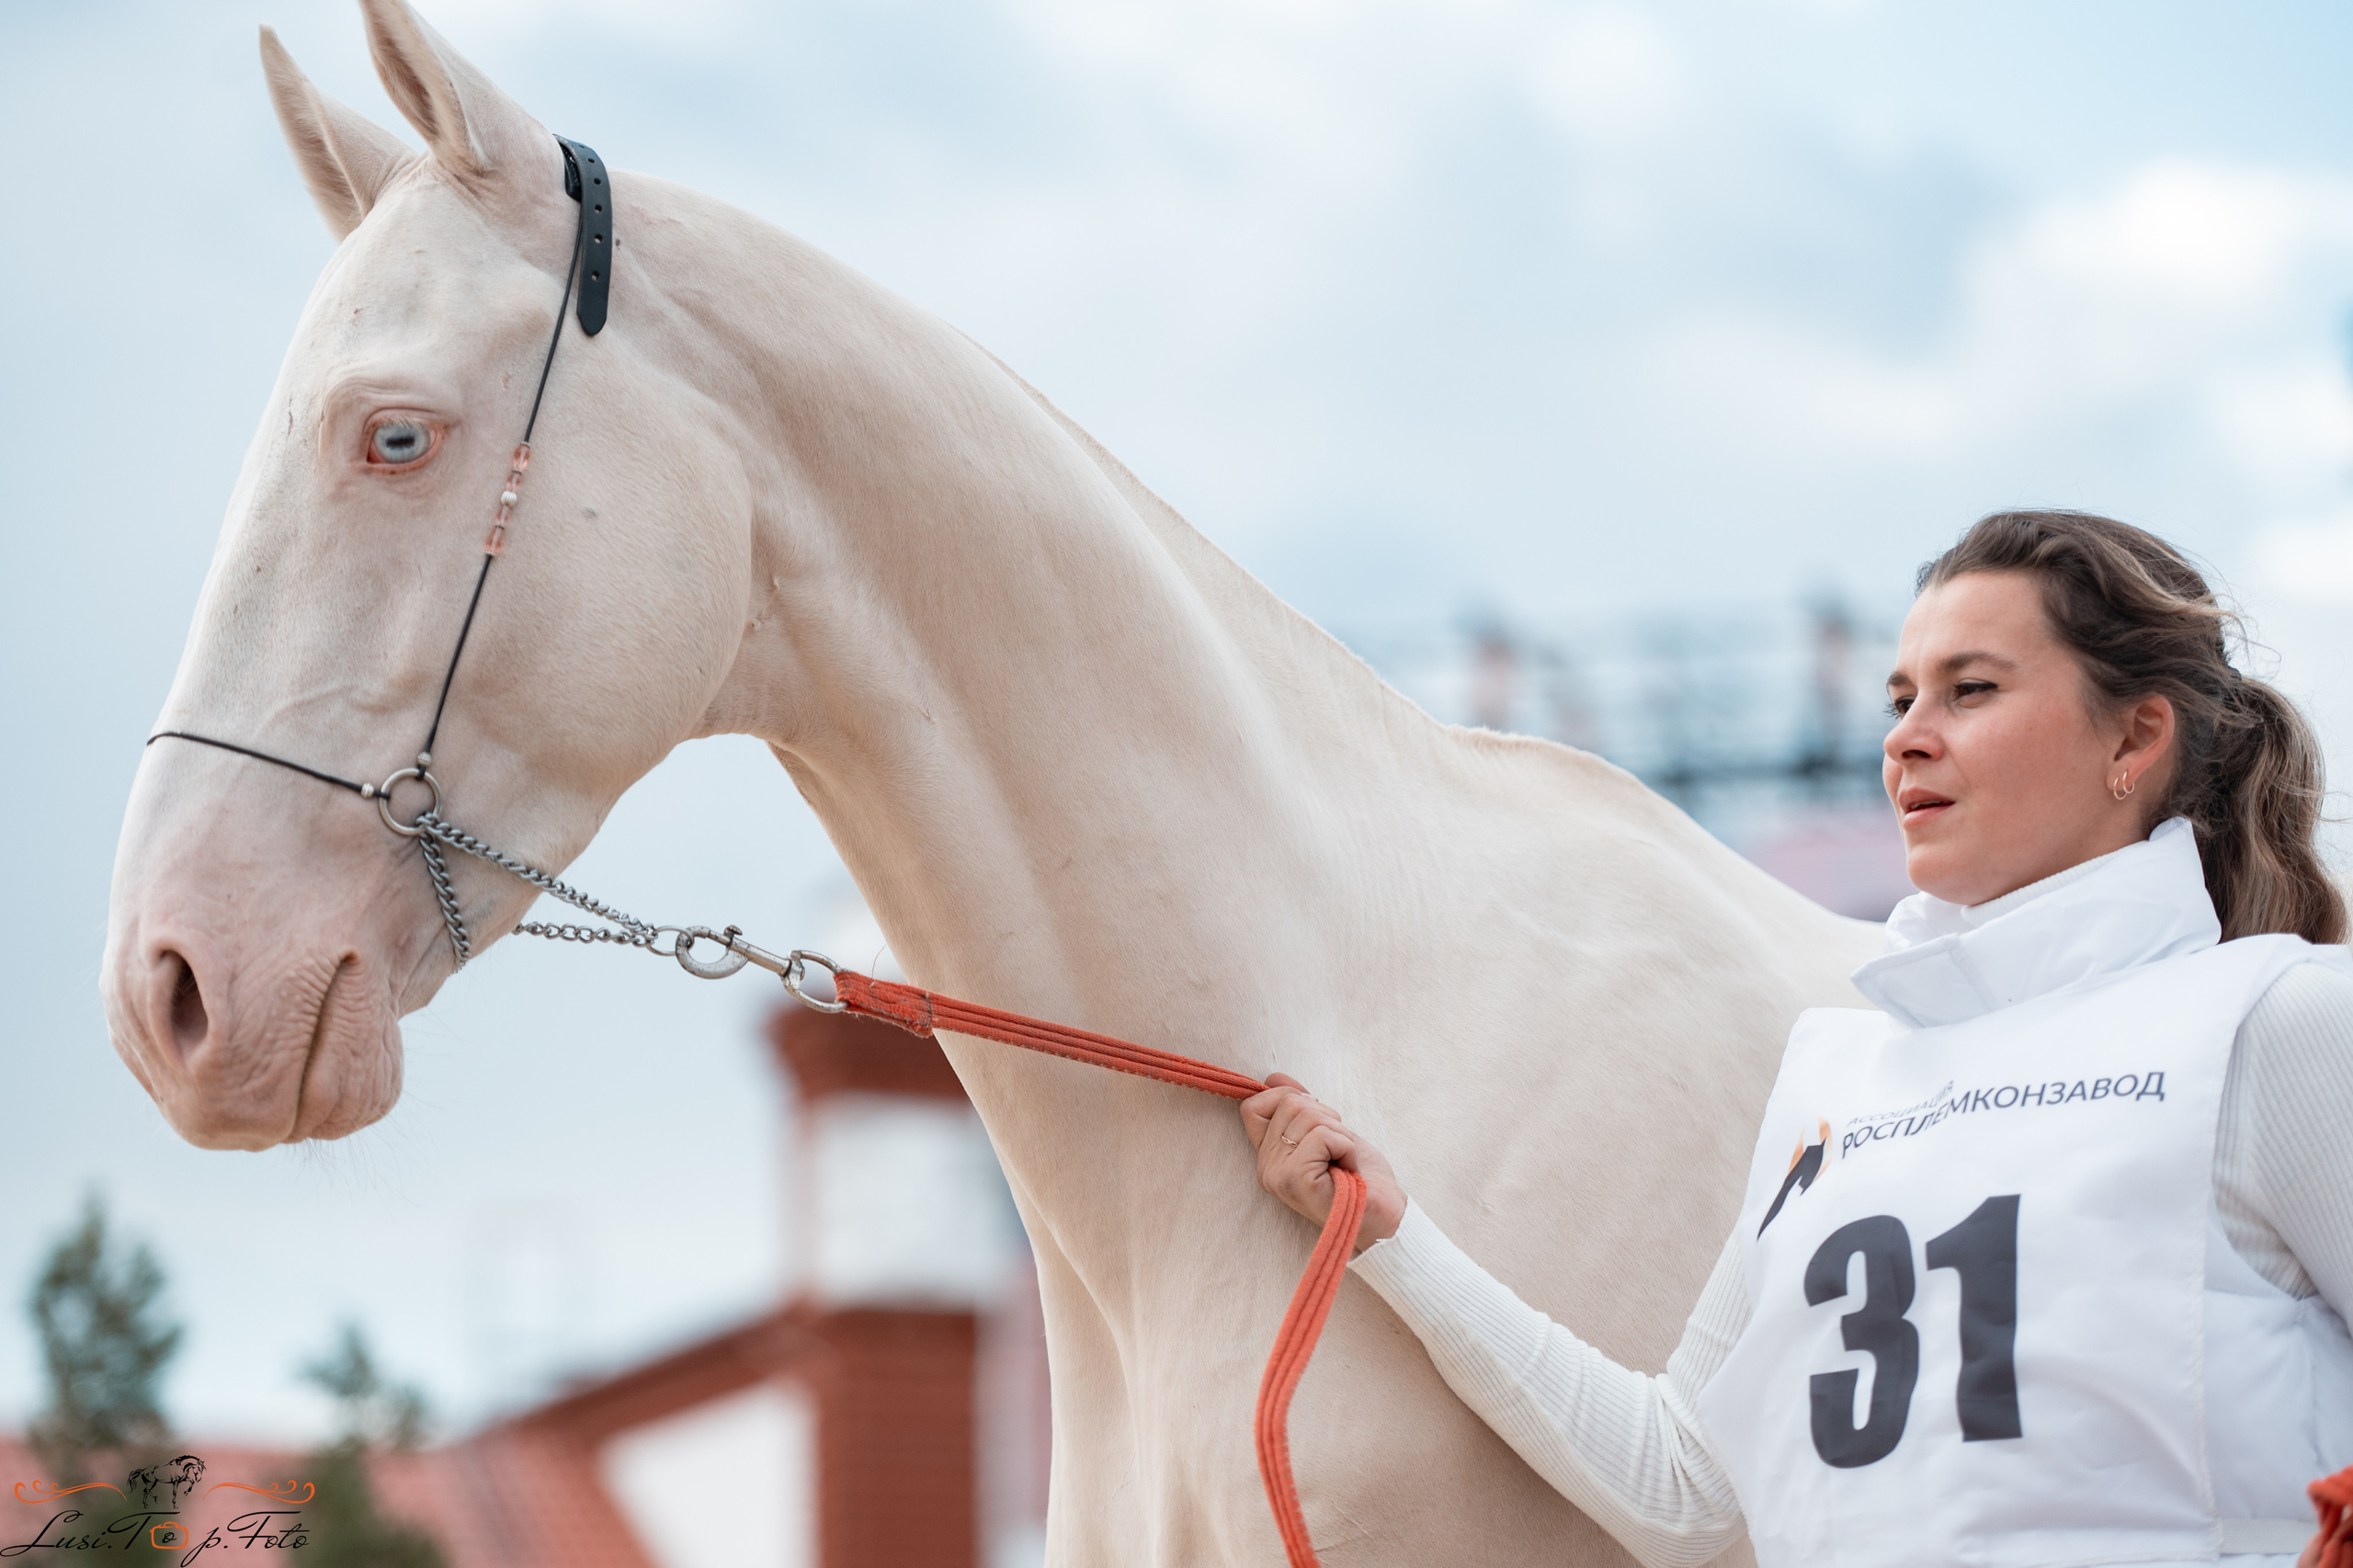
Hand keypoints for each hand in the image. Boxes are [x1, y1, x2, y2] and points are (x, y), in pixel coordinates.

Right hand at [1239, 1073, 1407, 1253]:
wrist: (1384, 1218)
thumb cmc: (1359, 1179)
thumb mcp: (1329, 1133)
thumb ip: (1300, 1109)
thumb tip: (1274, 1077)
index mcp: (1269, 1157)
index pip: (1253, 1107)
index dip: (1283, 1097)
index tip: (1316, 1116)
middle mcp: (1266, 1168)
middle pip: (1290, 1103)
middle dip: (1326, 1117)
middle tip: (1338, 1149)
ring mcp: (1278, 1176)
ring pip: (1309, 1116)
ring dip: (1340, 1134)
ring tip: (1343, 1161)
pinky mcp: (1297, 1180)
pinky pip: (1323, 1135)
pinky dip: (1346, 1146)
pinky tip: (1347, 1169)